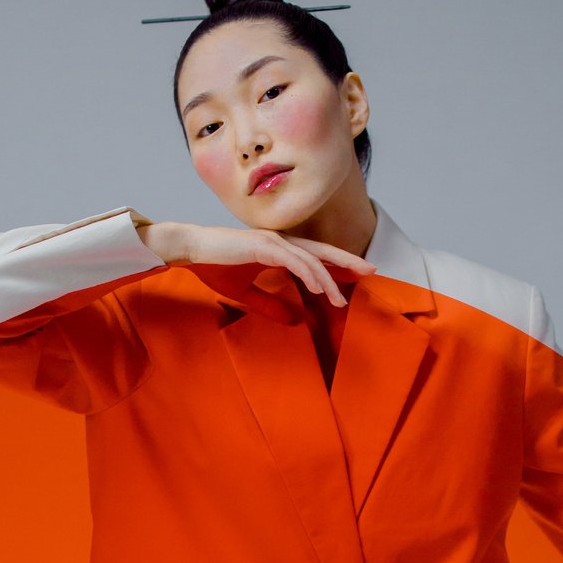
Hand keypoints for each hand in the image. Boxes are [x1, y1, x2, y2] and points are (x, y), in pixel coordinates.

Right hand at [140, 221, 376, 323]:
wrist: (190, 251)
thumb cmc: (214, 266)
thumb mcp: (246, 294)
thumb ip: (270, 306)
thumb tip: (295, 321)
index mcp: (278, 249)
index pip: (314, 257)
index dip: (336, 266)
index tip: (356, 277)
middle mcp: (280, 242)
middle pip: (322, 251)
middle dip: (348, 261)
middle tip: (372, 270)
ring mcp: (273, 242)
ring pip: (312, 259)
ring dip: (329, 279)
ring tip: (342, 299)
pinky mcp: (264, 246)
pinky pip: (294, 261)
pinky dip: (310, 274)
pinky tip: (321, 288)